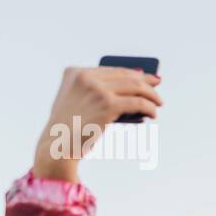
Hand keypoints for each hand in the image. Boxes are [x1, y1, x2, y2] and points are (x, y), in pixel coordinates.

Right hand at [32, 67, 162, 181]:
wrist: (57, 145)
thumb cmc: (69, 128)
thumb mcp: (76, 102)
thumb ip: (95, 91)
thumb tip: (131, 88)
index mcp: (75, 73)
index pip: (111, 69)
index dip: (131, 72)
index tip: (145, 76)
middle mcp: (85, 77)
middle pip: (125, 75)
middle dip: (144, 80)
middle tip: (157, 83)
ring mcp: (97, 89)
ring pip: (135, 86)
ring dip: (151, 94)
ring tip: (158, 102)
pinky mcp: (107, 104)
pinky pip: (138, 103)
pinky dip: (149, 108)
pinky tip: (153, 113)